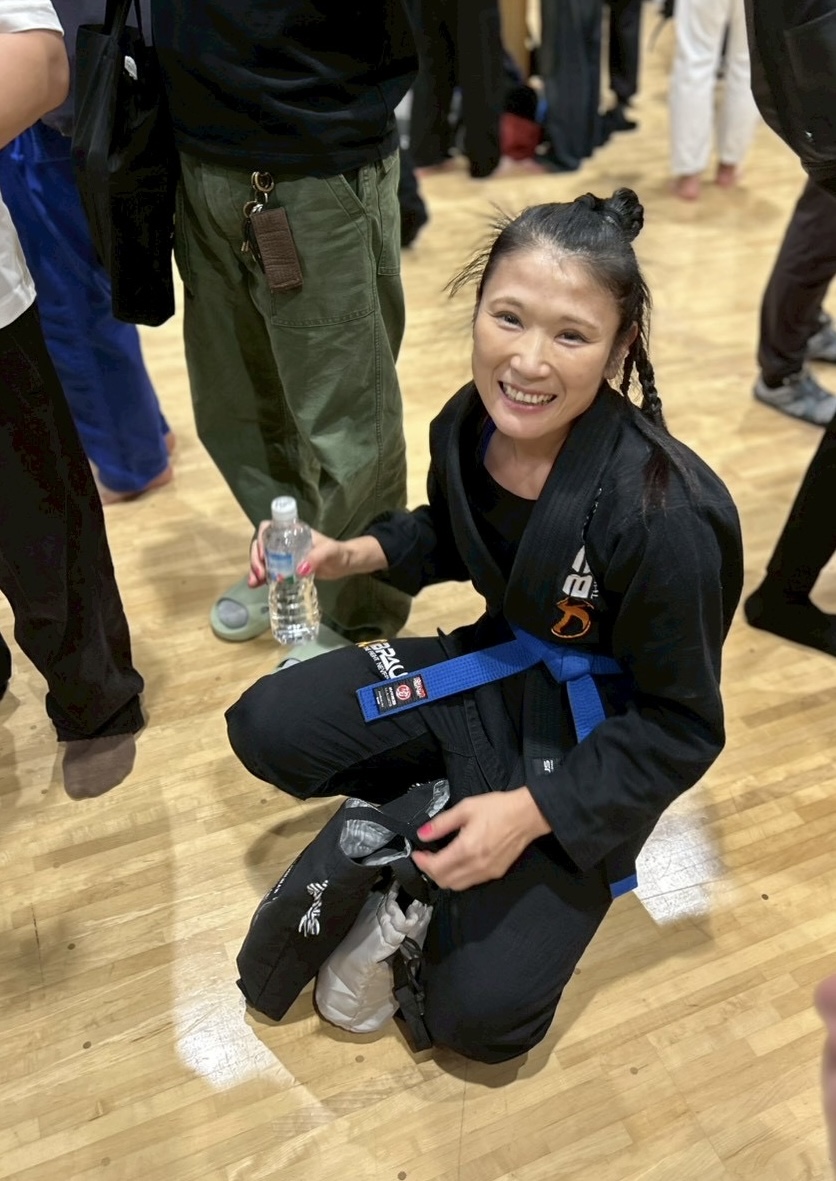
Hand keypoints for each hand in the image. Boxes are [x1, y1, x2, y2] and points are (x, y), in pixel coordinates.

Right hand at [248, 525, 350, 586]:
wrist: (344, 565)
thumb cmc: (338, 553)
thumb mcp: (329, 552)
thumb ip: (316, 558)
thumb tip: (298, 571)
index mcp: (292, 531)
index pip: (268, 528)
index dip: (261, 539)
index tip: (263, 555)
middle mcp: (284, 541)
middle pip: (261, 544)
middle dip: (256, 558)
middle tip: (260, 573)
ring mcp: (284, 555)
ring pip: (263, 559)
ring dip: (255, 569)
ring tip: (255, 583)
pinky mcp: (286, 568)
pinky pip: (270, 571)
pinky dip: (261, 578)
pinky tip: (257, 586)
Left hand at [411, 788, 551, 890]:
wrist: (527, 815)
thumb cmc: (497, 808)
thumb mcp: (466, 808)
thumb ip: (442, 823)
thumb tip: (422, 834)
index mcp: (467, 848)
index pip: (436, 867)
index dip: (422, 862)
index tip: (416, 853)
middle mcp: (476, 865)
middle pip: (444, 881)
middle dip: (430, 871)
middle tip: (426, 856)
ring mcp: (487, 872)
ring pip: (456, 886)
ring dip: (443, 877)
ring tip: (439, 860)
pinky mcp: (495, 874)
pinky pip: (470, 882)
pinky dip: (458, 877)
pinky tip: (457, 863)